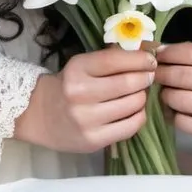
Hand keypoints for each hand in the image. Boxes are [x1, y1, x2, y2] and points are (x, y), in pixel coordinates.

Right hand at [15, 47, 155, 153]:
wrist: (41, 115)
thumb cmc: (69, 85)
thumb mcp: (83, 65)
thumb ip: (112, 58)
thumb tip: (148, 52)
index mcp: (77, 69)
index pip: (116, 60)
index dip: (140, 59)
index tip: (151, 60)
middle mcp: (80, 94)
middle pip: (129, 83)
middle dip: (145, 78)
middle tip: (148, 77)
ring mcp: (86, 119)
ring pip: (133, 104)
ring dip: (142, 97)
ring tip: (138, 94)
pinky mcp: (93, 140)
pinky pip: (131, 126)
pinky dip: (139, 116)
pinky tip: (133, 110)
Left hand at [156, 42, 191, 162]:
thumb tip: (178, 55)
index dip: (169, 52)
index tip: (158, 54)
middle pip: (182, 75)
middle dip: (161, 73)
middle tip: (153, 74)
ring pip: (180, 99)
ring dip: (165, 96)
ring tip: (165, 95)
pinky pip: (187, 124)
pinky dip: (175, 118)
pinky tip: (175, 114)